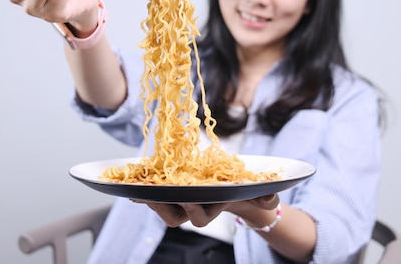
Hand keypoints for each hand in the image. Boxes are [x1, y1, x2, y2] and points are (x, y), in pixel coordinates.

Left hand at [135, 194, 279, 227]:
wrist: (228, 185)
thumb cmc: (240, 188)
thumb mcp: (254, 190)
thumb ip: (265, 195)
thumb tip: (271, 199)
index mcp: (209, 210)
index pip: (197, 217)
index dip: (192, 210)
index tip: (187, 199)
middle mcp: (191, 209)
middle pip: (172, 217)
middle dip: (162, 207)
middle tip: (154, 195)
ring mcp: (178, 201)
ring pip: (159, 207)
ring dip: (149, 199)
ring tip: (138, 188)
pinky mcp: (168, 190)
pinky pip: (153, 193)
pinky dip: (142, 189)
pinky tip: (129, 182)